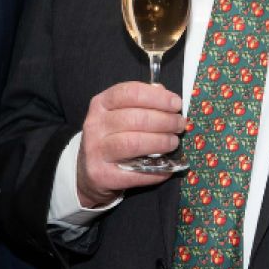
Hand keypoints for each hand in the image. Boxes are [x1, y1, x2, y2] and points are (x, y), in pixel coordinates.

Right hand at [75, 82, 188, 206]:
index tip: (176, 104)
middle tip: (180, 125)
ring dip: (160, 142)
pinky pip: (134, 173)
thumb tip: (164, 94)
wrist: (88, 170)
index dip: (157, 97)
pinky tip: (168, 167)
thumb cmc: (111, 137)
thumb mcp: (119, 113)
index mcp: (100, 104)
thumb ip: (140, 101)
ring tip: (174, 142)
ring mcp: (96, 151)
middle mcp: (95, 125)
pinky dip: (156, 170)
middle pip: (134, 118)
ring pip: (133, 143)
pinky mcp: (102, 175)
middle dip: (164, 121)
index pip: (129, 93)